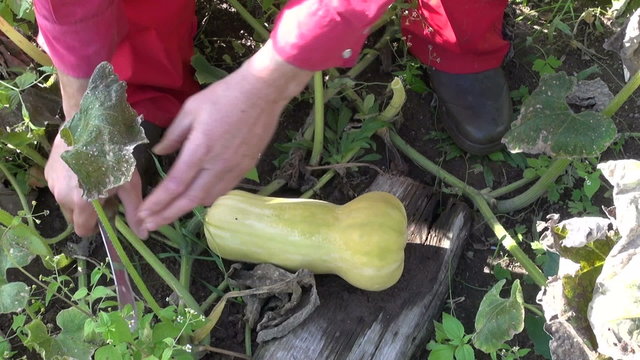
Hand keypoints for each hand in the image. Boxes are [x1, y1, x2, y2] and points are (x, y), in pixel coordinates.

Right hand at [45, 134, 145, 237]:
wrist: (89, 125)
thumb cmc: (114, 155)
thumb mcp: (129, 184)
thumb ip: (134, 211)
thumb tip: (143, 235)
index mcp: (82, 204)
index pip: (82, 230)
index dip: (95, 227)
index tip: (105, 214)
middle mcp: (62, 197)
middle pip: (74, 217)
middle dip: (87, 212)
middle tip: (103, 194)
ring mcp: (52, 184)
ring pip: (66, 202)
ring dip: (78, 197)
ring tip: (93, 178)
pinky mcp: (47, 172)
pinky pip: (59, 187)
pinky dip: (69, 184)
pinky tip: (81, 168)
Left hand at [138, 41, 312, 230]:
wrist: (262, 93)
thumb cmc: (223, 96)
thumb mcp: (190, 109)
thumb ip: (173, 135)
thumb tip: (160, 153)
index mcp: (200, 150)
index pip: (174, 185)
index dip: (157, 203)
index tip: (143, 214)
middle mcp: (217, 166)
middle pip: (190, 200)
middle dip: (167, 215)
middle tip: (149, 226)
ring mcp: (234, 170)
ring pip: (207, 198)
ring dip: (186, 209)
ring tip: (169, 214)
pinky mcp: (246, 168)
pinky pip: (222, 190)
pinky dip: (205, 198)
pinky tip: (196, 198)